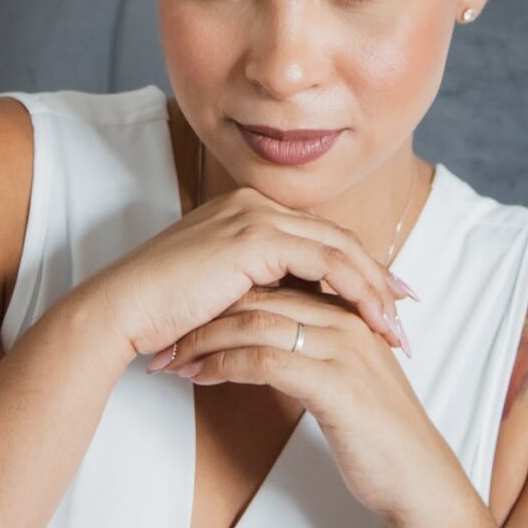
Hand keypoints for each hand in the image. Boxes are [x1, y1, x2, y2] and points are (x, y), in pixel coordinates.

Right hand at [90, 187, 406, 360]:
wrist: (121, 310)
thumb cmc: (162, 310)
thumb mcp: (221, 289)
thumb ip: (257, 284)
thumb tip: (295, 306)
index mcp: (246, 209)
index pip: (316, 235)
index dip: (356, 265)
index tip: (386, 295)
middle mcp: (254, 202)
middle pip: (334, 236)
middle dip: (377, 275)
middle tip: (407, 308)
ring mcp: (254, 215)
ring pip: (337, 246)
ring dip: (374, 286)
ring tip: (396, 324)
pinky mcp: (254, 236)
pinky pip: (324, 260)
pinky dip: (355, 287)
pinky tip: (372, 316)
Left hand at [155, 284, 451, 522]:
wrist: (417, 473)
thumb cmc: (377, 426)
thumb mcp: (344, 368)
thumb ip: (314, 340)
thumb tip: (264, 330)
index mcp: (347, 306)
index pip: (275, 279)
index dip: (226, 293)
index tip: (189, 311)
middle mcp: (345, 317)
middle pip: (261, 295)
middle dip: (207, 312)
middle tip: (168, 331)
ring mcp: (342, 347)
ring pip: (258, 322)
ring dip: (207, 339)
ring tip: (175, 356)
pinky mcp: (335, 383)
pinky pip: (267, 361)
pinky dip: (225, 365)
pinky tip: (201, 375)